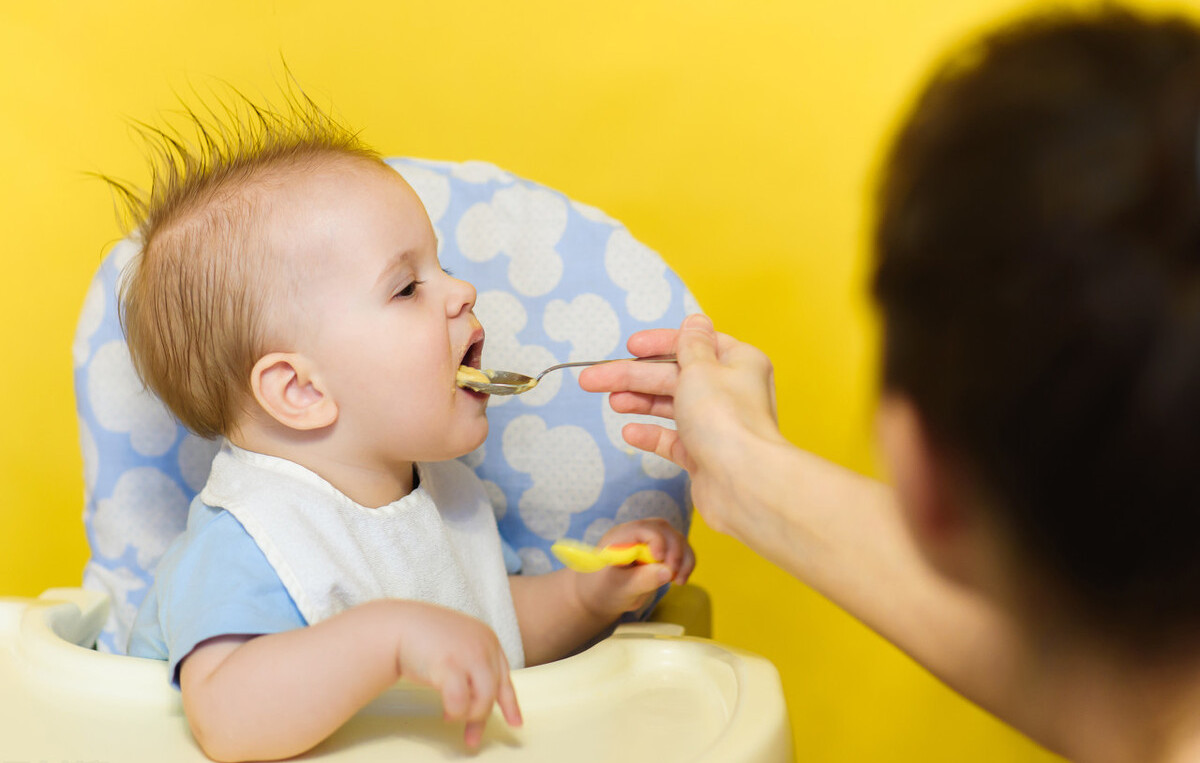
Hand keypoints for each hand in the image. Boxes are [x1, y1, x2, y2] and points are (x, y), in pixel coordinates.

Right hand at [392, 602, 522, 747]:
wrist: (398, 625)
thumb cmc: (424, 638)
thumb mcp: (458, 647)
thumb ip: (473, 666)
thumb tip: (477, 703)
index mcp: (488, 639)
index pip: (505, 677)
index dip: (510, 703)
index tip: (516, 723)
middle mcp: (484, 645)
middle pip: (494, 692)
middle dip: (480, 718)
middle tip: (471, 737)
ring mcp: (469, 654)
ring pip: (483, 699)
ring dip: (468, 715)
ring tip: (451, 717)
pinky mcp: (450, 665)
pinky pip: (461, 701)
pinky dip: (455, 711)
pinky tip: (446, 713)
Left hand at [572, 518, 695, 617]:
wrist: (599, 597)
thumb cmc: (603, 591)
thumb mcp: (619, 589)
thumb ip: (642, 580)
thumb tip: (667, 571)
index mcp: (619, 537)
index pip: (642, 528)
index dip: (656, 540)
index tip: (661, 560)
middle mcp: (636, 534)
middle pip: (663, 530)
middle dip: (674, 551)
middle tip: (673, 576)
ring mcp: (649, 541)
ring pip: (675, 538)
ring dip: (683, 558)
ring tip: (679, 581)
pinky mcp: (660, 551)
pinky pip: (679, 550)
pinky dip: (686, 563)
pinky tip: (680, 580)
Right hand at [579, 314, 786, 535]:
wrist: (743, 483)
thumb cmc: (726, 419)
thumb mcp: (701, 368)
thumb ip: (690, 345)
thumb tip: (696, 321)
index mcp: (738, 362)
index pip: (694, 343)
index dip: (659, 343)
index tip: (630, 346)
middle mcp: (730, 391)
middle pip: (674, 376)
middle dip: (634, 377)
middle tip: (594, 379)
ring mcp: (717, 425)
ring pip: (672, 406)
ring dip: (640, 401)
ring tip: (612, 402)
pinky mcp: (705, 455)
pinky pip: (674, 439)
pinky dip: (652, 434)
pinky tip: (630, 432)